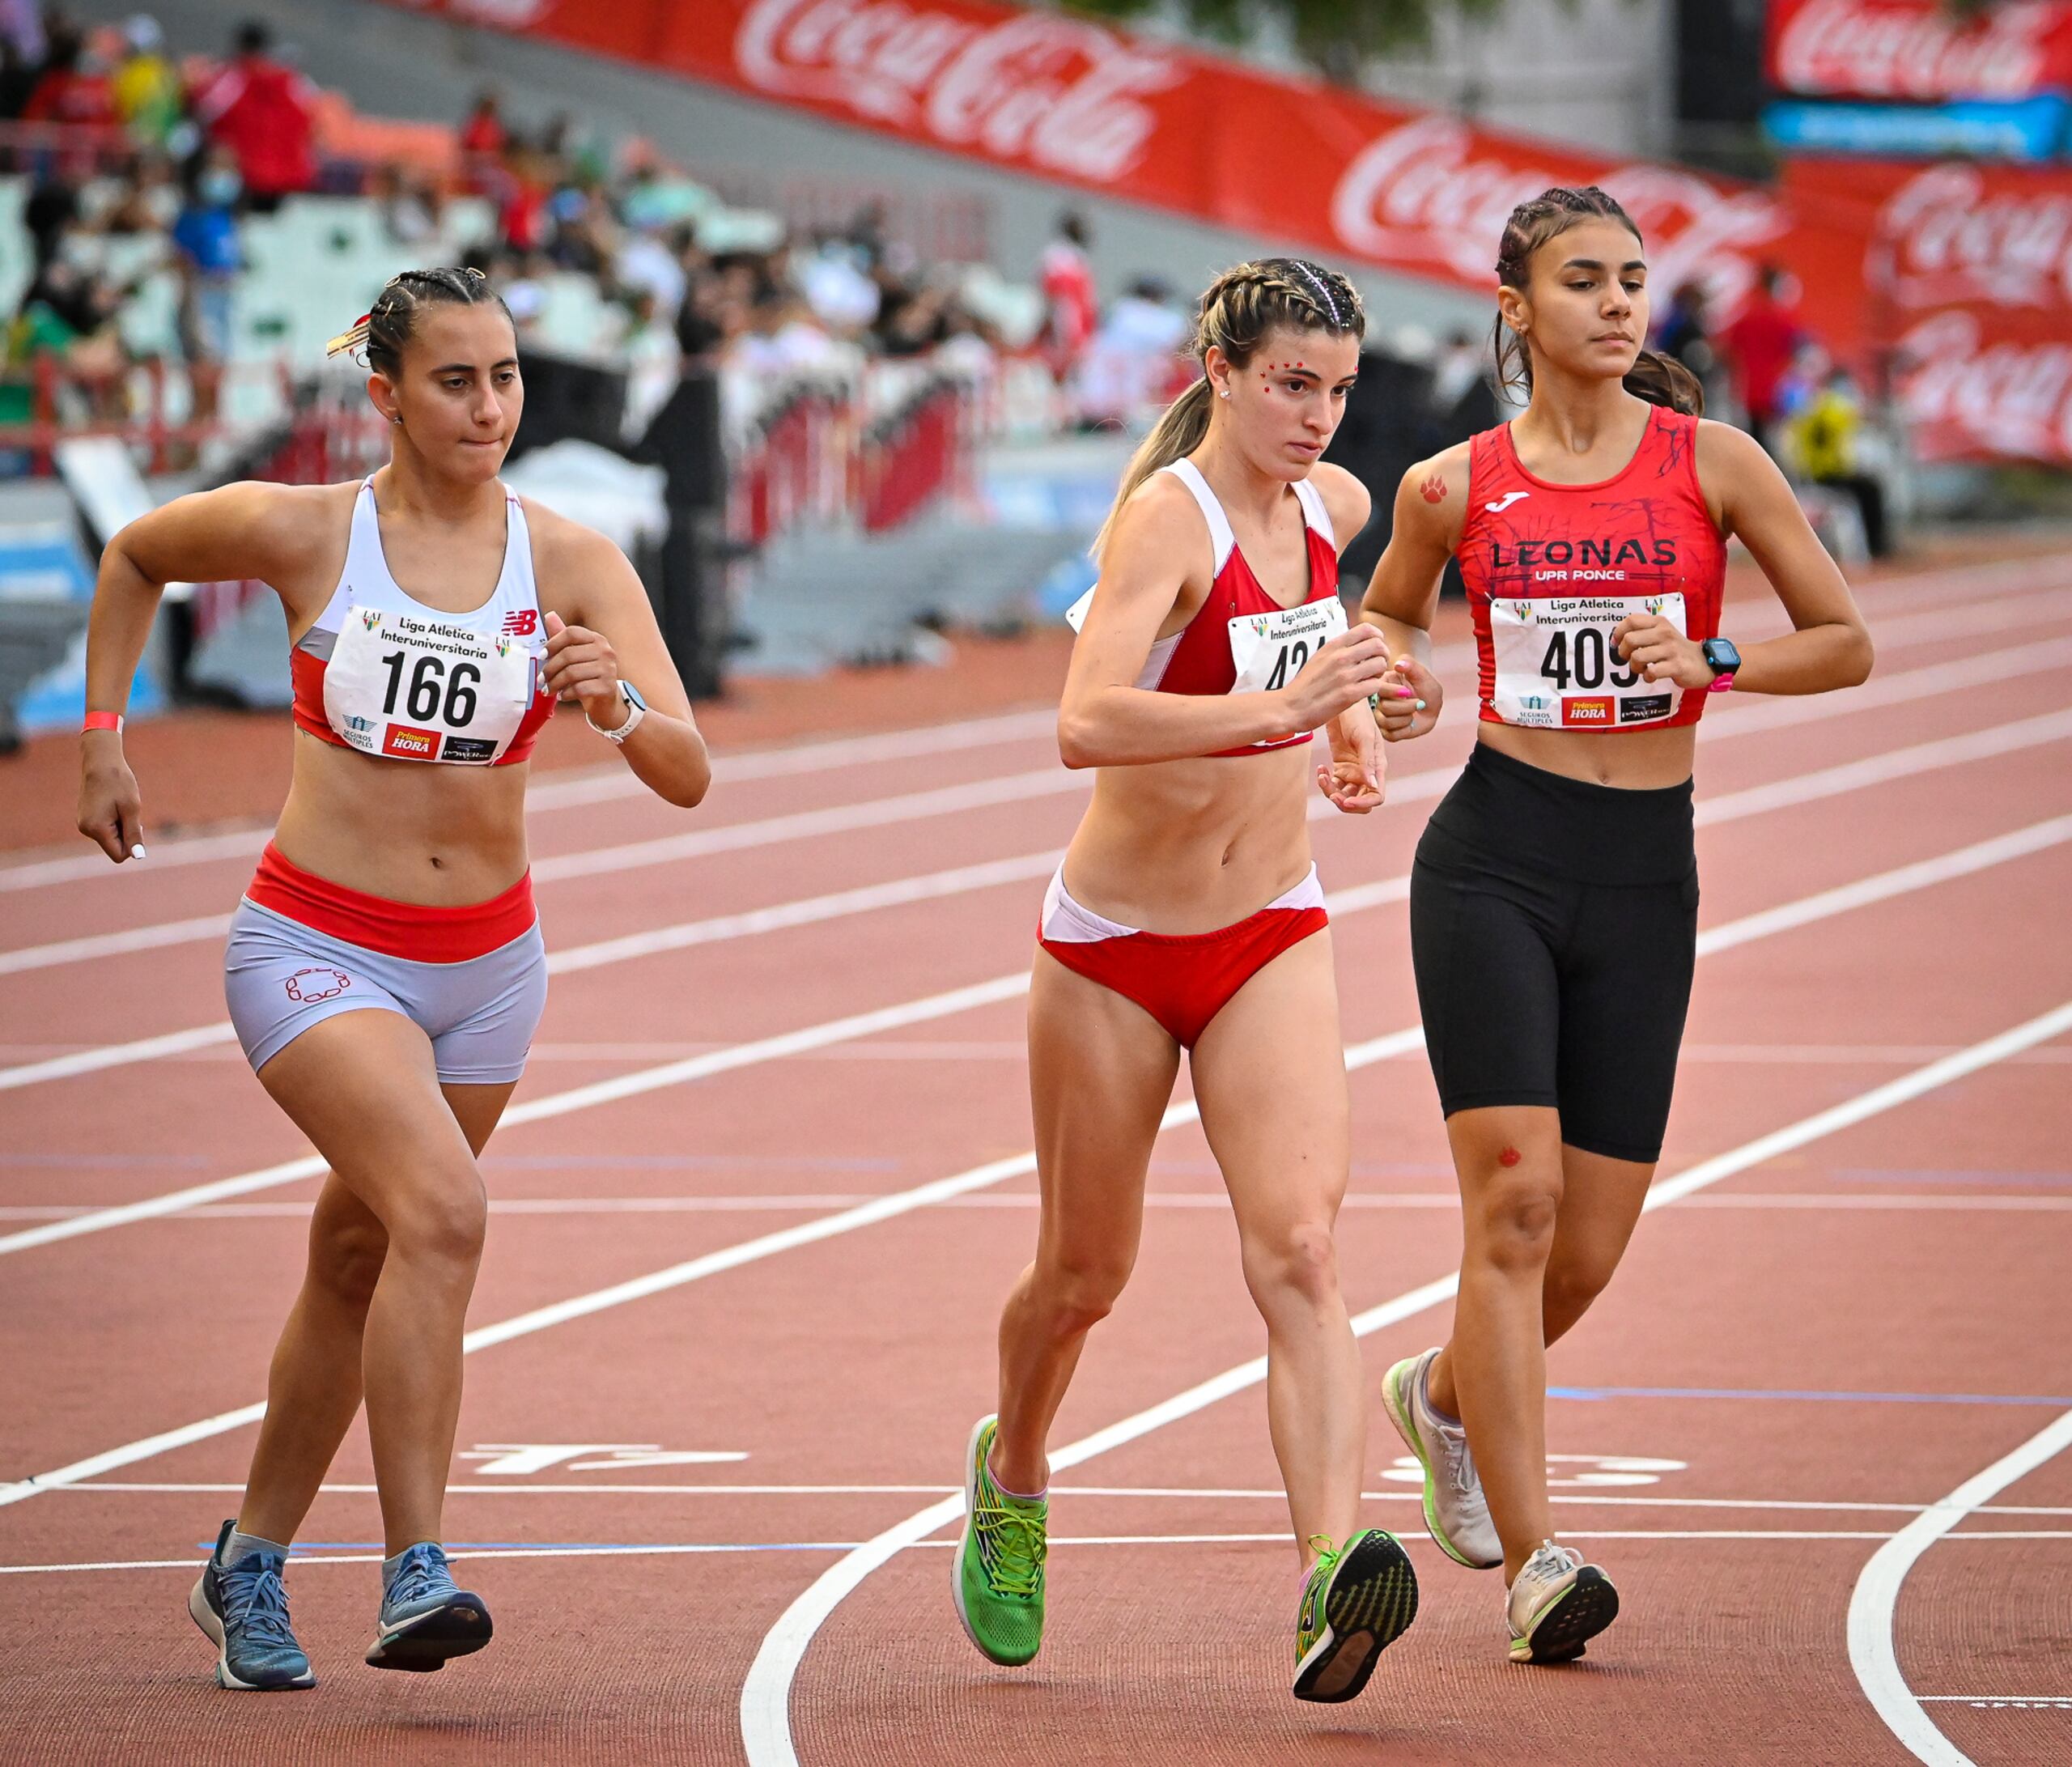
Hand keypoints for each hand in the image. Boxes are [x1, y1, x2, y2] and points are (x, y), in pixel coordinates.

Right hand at [77, 732, 145, 861]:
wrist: (101, 761)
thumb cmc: (119, 782)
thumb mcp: (132, 809)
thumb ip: (133, 834)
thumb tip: (138, 856)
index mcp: (96, 829)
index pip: (119, 854)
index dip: (132, 846)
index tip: (137, 826)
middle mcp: (85, 829)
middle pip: (115, 846)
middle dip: (127, 834)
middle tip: (129, 812)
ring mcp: (84, 824)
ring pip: (111, 838)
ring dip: (121, 826)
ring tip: (120, 806)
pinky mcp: (86, 818)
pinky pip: (105, 829)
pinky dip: (115, 821)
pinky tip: (114, 805)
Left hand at [543, 610, 624, 723]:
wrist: (606, 701)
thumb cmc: (588, 675)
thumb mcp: (576, 655)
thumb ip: (563, 636)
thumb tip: (549, 615)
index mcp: (597, 639)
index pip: (571, 633)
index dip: (553, 643)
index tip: (541, 657)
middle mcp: (605, 651)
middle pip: (568, 654)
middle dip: (550, 669)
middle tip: (541, 680)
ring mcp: (608, 669)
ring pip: (572, 673)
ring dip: (555, 684)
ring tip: (548, 690)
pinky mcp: (608, 687)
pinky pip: (579, 689)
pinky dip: (566, 694)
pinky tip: (562, 696)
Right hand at [1280, 624, 1392, 731]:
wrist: (1289, 708)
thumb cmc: (1303, 686)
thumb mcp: (1318, 658)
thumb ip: (1337, 650)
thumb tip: (1357, 644)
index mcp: (1332, 646)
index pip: (1367, 629)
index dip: (1377, 637)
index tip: (1374, 647)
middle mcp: (1340, 657)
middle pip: (1378, 645)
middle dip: (1383, 655)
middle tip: (1376, 665)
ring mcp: (1345, 676)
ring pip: (1380, 664)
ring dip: (1380, 673)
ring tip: (1370, 679)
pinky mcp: (1349, 695)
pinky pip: (1376, 685)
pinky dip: (1375, 688)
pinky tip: (1365, 691)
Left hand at [1317, 703, 1386, 813]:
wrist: (1343, 703)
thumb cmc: (1359, 716)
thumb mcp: (1364, 737)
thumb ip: (1368, 762)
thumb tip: (1373, 785)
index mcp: (1378, 767)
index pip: (1376, 796)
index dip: (1363, 804)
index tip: (1347, 801)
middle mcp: (1367, 772)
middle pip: (1360, 800)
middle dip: (1346, 802)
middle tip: (1332, 793)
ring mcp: (1353, 770)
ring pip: (1344, 795)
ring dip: (1332, 792)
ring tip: (1322, 777)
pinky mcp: (1339, 766)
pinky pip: (1333, 784)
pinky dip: (1325, 781)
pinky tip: (1321, 769)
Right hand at [1373, 653, 1441, 741]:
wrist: (1433, 709)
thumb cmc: (1427, 689)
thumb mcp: (1422, 675)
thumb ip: (1411, 665)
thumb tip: (1398, 664)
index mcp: (1382, 684)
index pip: (1380, 690)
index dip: (1397, 694)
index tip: (1409, 691)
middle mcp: (1377, 700)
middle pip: (1384, 708)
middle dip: (1407, 707)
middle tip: (1418, 702)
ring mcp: (1380, 717)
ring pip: (1386, 721)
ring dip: (1406, 718)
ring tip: (1413, 712)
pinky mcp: (1386, 732)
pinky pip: (1392, 735)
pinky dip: (1406, 730)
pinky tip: (1410, 723)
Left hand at [1614, 613, 1711, 689]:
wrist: (1704, 661)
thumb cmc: (1675, 648)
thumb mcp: (1661, 632)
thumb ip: (1642, 631)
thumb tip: (1616, 639)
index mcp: (1659, 622)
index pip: (1631, 620)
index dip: (1618, 633)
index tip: (1617, 644)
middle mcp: (1664, 633)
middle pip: (1629, 639)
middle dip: (1623, 653)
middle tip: (1629, 659)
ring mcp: (1671, 649)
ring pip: (1637, 657)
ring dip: (1635, 667)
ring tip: (1642, 669)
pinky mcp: (1676, 666)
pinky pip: (1651, 672)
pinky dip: (1647, 677)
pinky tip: (1652, 676)